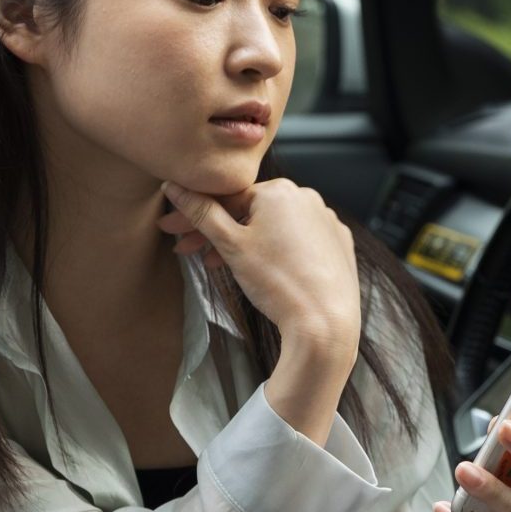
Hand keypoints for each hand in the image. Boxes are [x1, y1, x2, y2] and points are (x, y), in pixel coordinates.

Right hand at [159, 177, 361, 345]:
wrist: (325, 322)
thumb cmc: (278, 282)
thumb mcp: (230, 245)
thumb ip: (201, 213)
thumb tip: (175, 188)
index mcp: (280, 190)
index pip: (226, 198)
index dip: (194, 216)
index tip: (172, 230)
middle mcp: (307, 197)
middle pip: (249, 212)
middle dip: (216, 232)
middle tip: (186, 250)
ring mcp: (326, 220)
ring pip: (273, 226)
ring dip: (242, 243)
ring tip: (217, 265)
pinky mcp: (337, 243)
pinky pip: (297, 240)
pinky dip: (275, 250)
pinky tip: (260, 268)